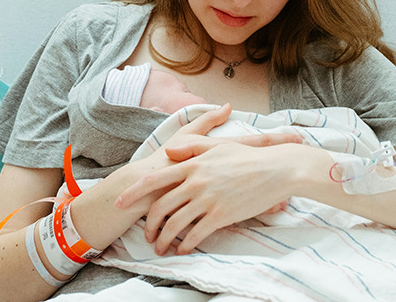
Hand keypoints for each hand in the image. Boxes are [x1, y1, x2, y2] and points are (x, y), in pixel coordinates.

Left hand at [116, 141, 302, 255]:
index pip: (154, 180)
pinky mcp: (221, 215)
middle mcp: (195, 182)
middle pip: (161, 206)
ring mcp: (207, 199)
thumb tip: (169, 152)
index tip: (120, 202)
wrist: (276, 168)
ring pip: (175, 224)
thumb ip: (191, 148)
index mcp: (192, 164)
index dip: (134, 193)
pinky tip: (183, 249)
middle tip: (147, 235)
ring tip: (161, 248)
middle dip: (149, 224)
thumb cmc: (248, 157)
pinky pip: (196, 234)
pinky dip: (185, 245)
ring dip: (164, 239)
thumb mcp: (217, 146)